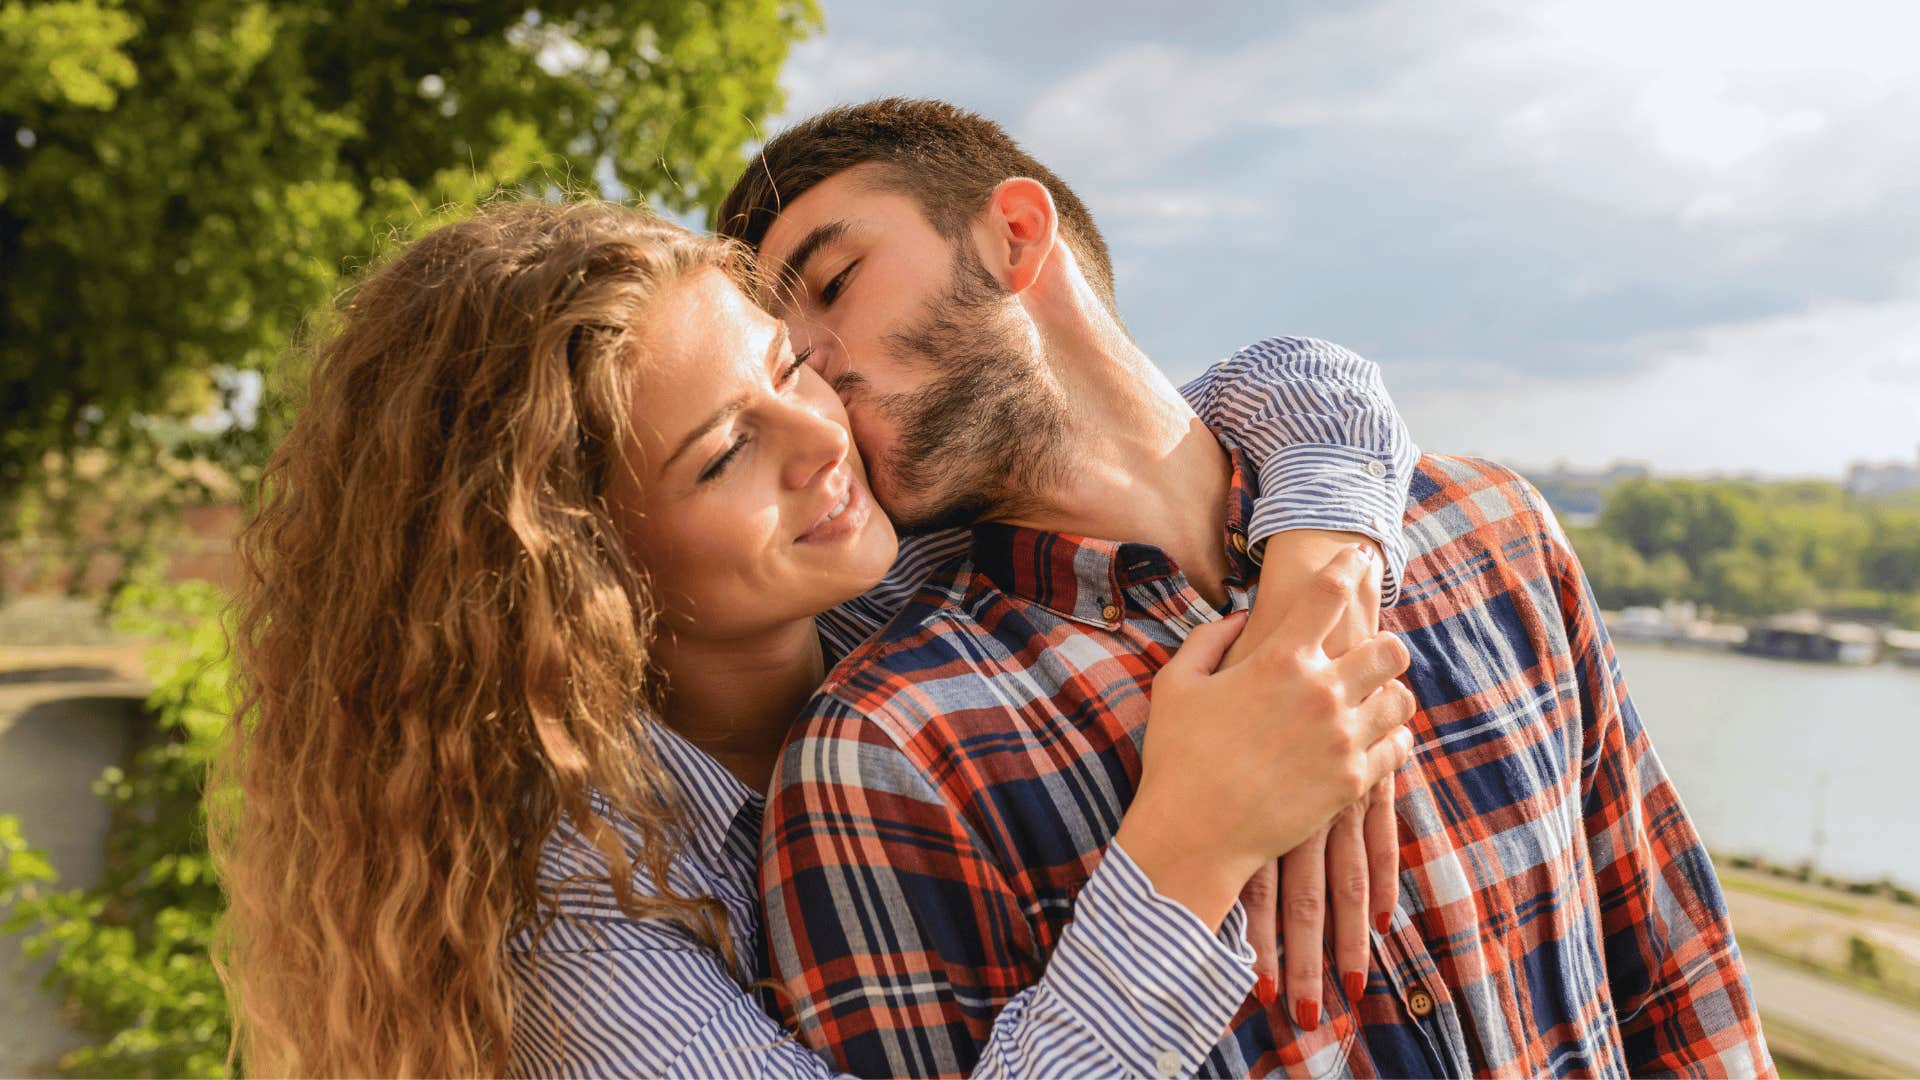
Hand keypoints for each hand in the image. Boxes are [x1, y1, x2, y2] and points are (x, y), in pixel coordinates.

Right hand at [1227, 529, 1404, 1029]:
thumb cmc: (1177, 756)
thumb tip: (1242, 617)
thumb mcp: (1176, 684)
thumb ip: (1209, 639)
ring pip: (1402, 698)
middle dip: (1385, 643)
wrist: (1194, 834)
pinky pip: (1399, 746)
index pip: (1330, 595)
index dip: (1349, 568)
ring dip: (1391, 693)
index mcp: (1279, 660)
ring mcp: (1343, 739)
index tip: (1358, 558)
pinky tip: (1376, 737)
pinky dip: (1392, 737)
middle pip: (1391, 648)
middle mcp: (1321, 693)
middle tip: (1374, 651)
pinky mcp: (1353, 781)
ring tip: (1375, 697)